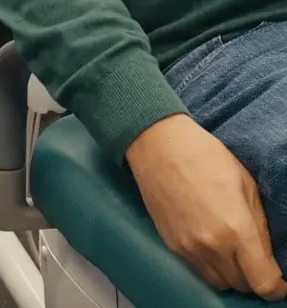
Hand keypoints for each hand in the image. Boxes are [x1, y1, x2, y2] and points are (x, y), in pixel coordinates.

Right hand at [126, 114, 286, 300]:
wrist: (157, 144)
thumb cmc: (204, 156)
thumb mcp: (245, 184)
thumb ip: (259, 225)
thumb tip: (265, 254)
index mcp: (236, 230)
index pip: (263, 283)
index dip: (276, 288)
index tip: (279, 281)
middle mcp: (212, 246)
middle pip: (242, 285)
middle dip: (253, 277)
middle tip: (253, 258)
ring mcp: (188, 247)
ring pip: (219, 282)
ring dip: (230, 273)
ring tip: (230, 252)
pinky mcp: (170, 243)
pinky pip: (197, 270)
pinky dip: (209, 265)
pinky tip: (209, 244)